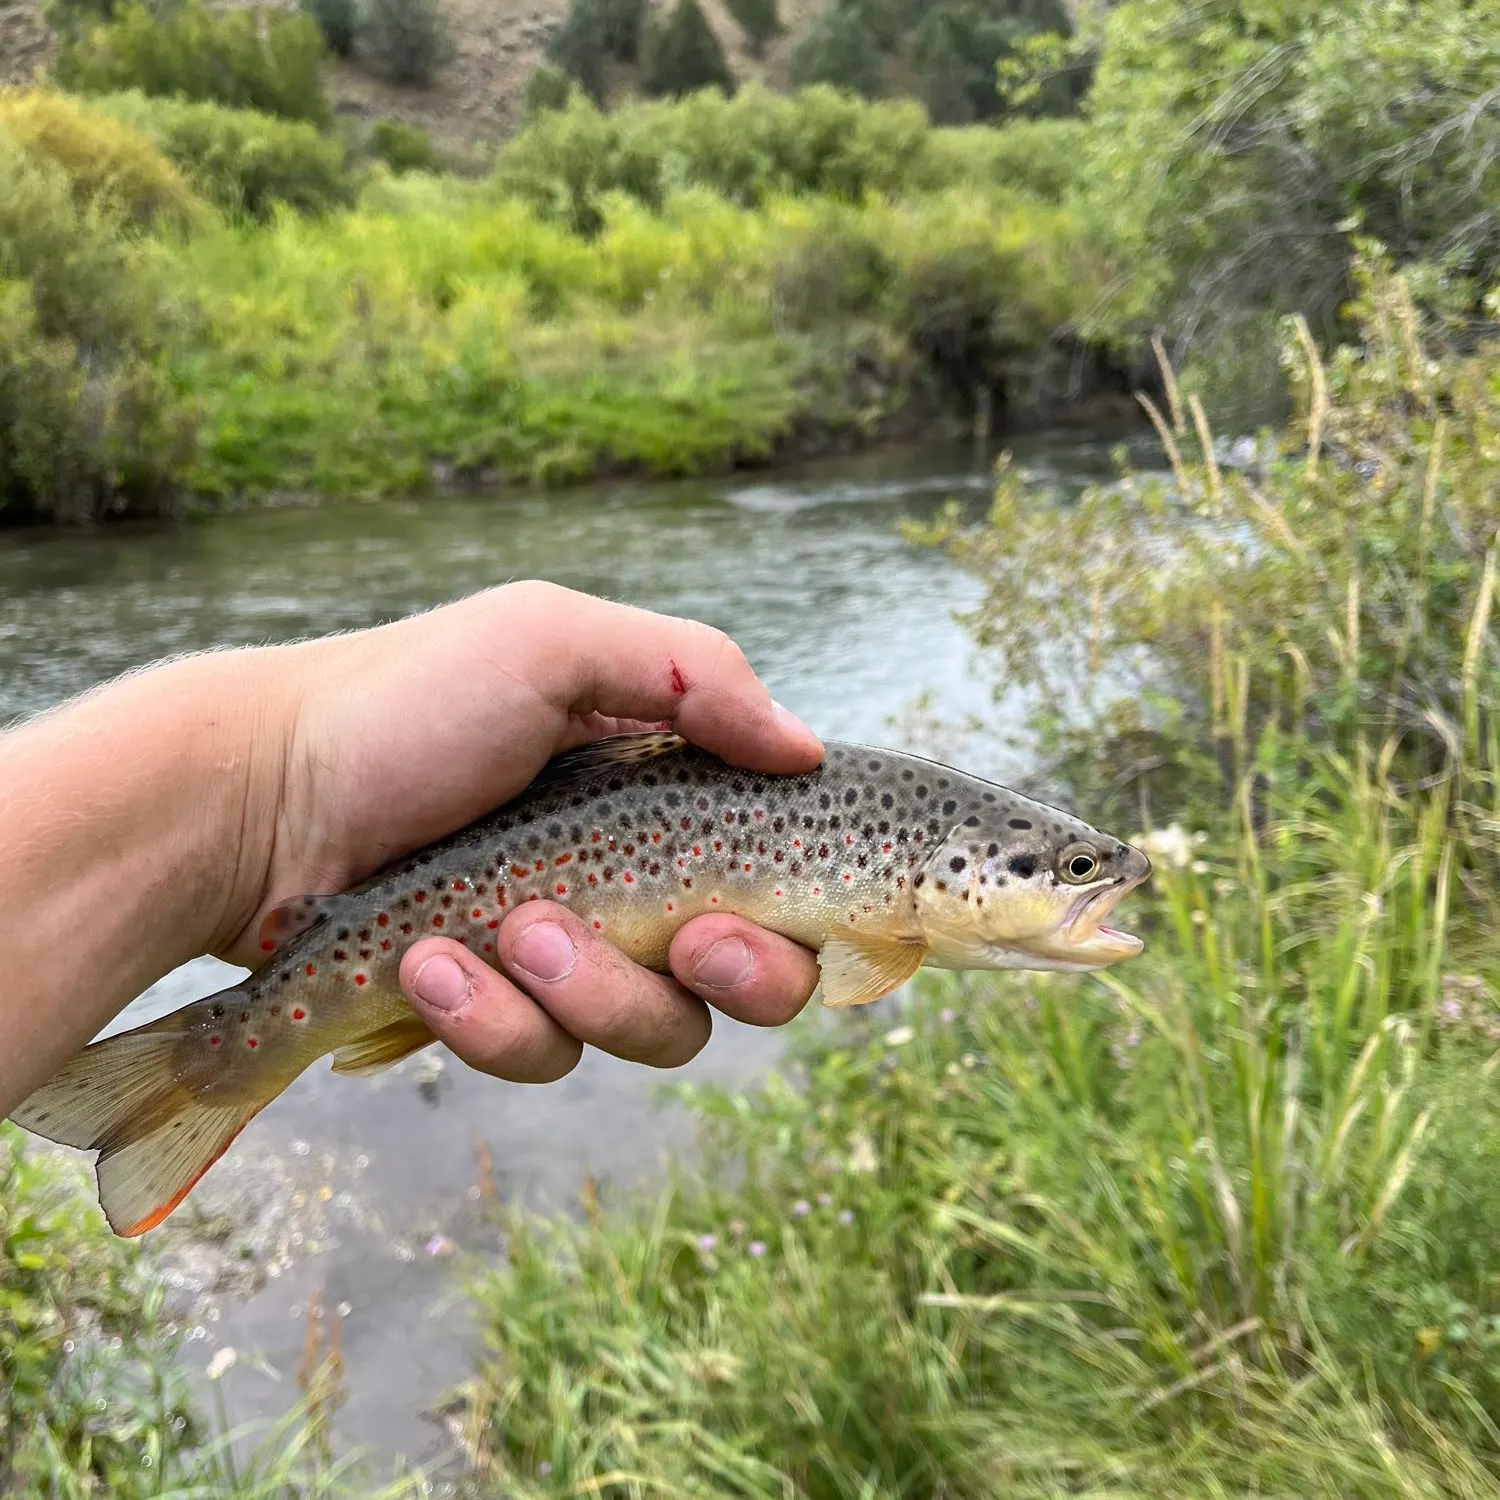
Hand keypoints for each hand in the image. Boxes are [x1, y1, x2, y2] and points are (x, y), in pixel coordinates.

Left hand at [232, 582, 826, 1079]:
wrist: (254, 796)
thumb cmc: (404, 703)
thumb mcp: (549, 642)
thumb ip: (694, 674)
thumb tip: (806, 751)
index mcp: (669, 794)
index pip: (787, 879)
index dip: (798, 921)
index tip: (738, 916)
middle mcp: (640, 879)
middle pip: (757, 981)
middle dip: (738, 977)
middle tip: (685, 943)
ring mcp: (573, 954)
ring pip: (656, 1030)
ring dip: (590, 989)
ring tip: (499, 929)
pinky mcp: (500, 1013)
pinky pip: (543, 1055)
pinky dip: (490, 1017)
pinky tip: (424, 962)